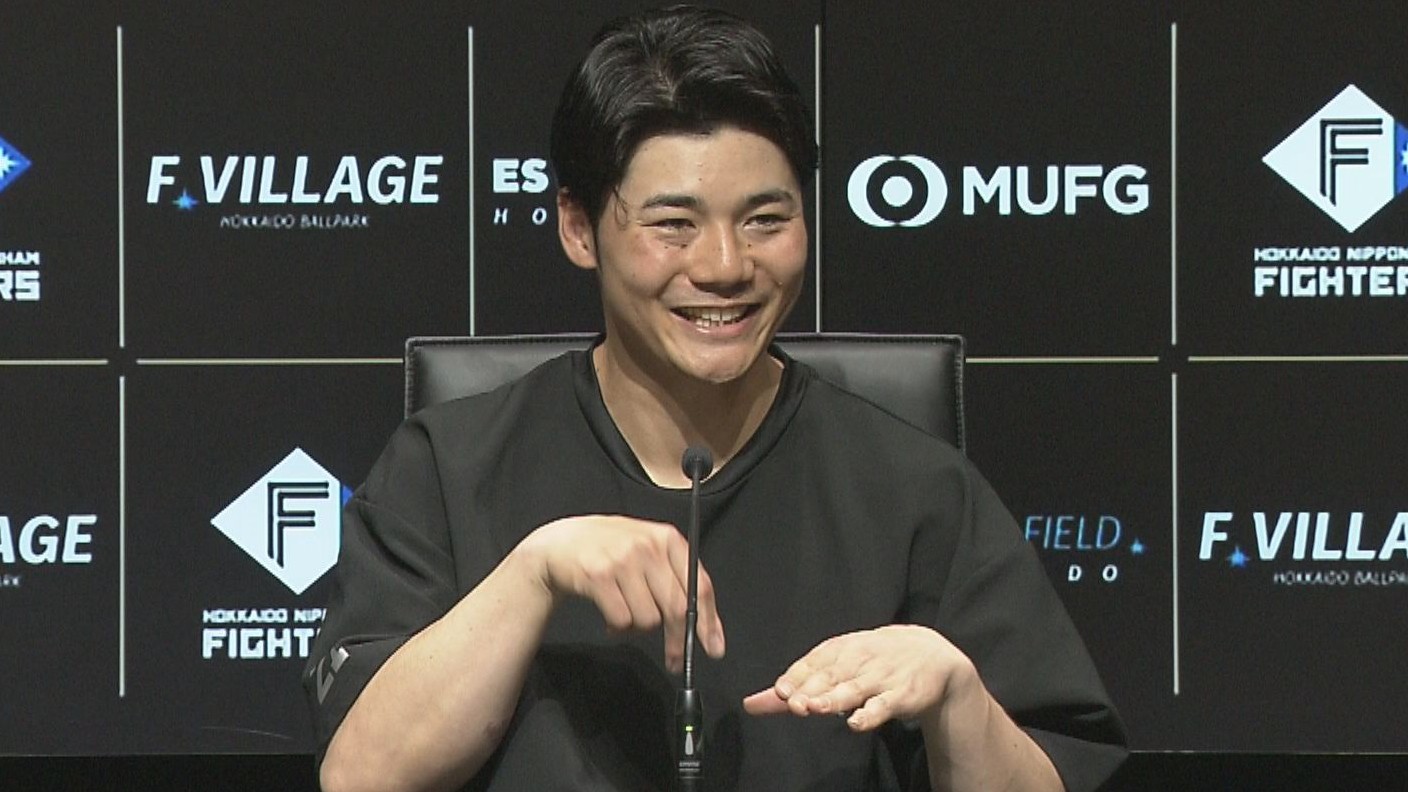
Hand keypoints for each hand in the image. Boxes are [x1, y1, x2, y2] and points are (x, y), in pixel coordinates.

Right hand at [513, 515, 725, 671]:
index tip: (714, 647)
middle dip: (678, 641)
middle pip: (676, 607)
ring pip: (648, 618)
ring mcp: (622, 559)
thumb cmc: (609, 550)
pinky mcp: (598, 575)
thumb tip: (704, 623)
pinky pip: (622, 620)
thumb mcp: (647, 549)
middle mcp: (648, 546)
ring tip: (625, 616)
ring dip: (639, 629)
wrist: (559, 543)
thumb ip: (674, 577)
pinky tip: (610, 618)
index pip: (699, 586)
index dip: (709, 621)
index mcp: (668, 539)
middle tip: (676, 660)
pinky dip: (618, 628)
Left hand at [741, 625, 978, 731]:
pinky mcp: (901, 695)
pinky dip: (870, 713)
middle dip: (809, 689)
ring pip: (853, 689)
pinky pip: (884, 706)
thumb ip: (796, 686)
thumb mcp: (838, 664)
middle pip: (830, 676)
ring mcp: (880, 677)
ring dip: (833, 698)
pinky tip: (855, 722)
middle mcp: (858, 660)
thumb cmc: (873, 661)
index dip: (797, 676)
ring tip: (813, 707)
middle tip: (791, 702)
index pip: (814, 662)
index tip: (780, 691)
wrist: (932, 655)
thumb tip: (751, 703)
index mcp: (841, 649)